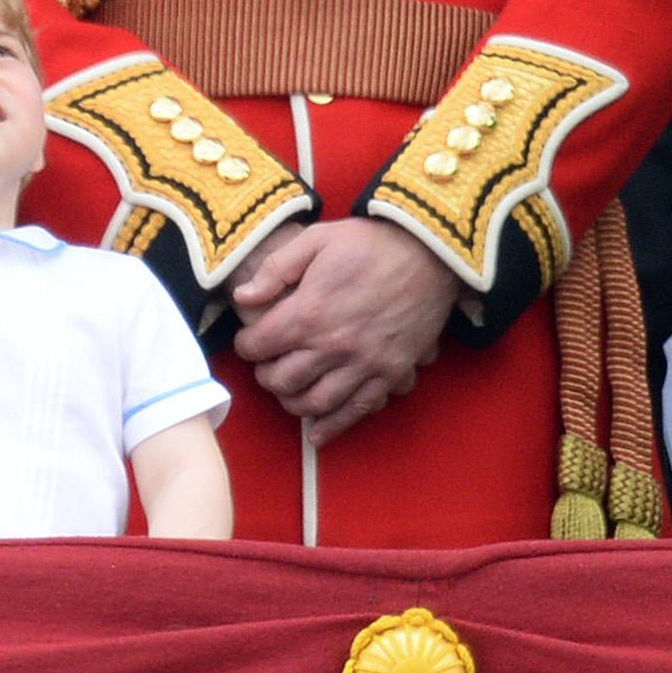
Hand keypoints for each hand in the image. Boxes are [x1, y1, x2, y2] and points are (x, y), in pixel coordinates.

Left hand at [230, 215, 455, 444]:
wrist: (430, 252)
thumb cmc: (371, 243)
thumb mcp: (317, 240)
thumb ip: (275, 269)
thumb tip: (241, 297)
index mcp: (308, 313)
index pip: (259, 346)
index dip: (247, 345)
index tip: (250, 341)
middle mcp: (333, 346)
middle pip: (282, 380)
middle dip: (267, 376)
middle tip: (268, 366)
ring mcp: (364, 364)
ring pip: (315, 402)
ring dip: (293, 403)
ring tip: (289, 393)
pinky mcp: (390, 373)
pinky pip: (358, 410)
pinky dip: (333, 427)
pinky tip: (317, 433)